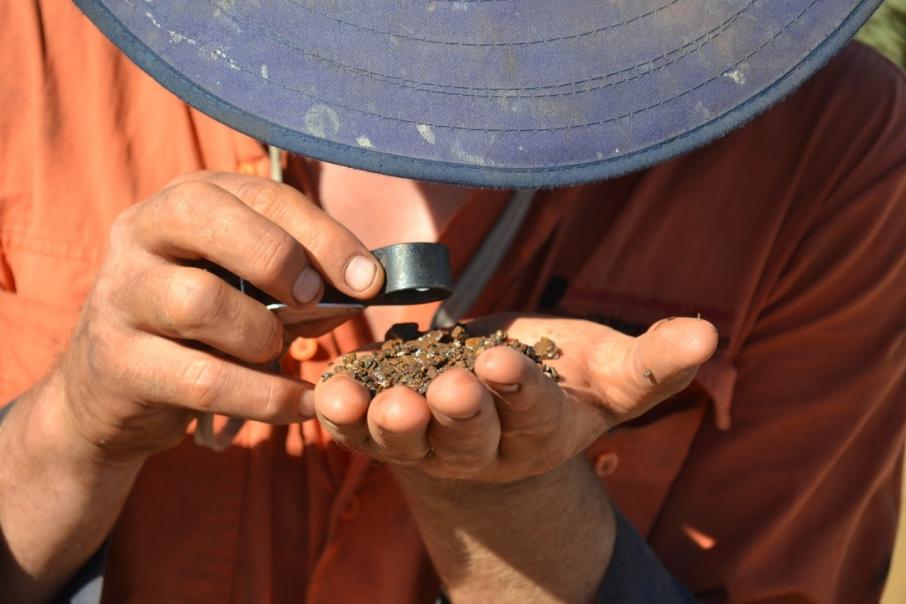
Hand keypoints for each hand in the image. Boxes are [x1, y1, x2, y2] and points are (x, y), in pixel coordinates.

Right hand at [50, 172, 383, 461]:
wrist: (116, 388)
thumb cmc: (204, 327)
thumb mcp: (250, 287)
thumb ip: (300, 279)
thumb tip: (363, 285)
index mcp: (185, 200)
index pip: (259, 194)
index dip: (322, 234)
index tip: (369, 279)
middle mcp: (142, 234)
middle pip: (203, 216)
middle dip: (277, 258)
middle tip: (316, 301)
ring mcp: (121, 295)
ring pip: (199, 302)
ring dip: (262, 335)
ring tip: (280, 352)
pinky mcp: (118, 362)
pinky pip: (203, 380)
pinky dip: (265, 397)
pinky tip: (300, 404)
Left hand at [315, 314, 716, 482]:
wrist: (497, 398)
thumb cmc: (562, 377)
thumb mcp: (611, 372)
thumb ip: (654, 361)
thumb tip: (710, 334)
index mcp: (541, 429)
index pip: (532, 412)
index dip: (518, 390)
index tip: (501, 361)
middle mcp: (483, 447)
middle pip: (468, 434)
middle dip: (457, 412)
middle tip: (445, 389)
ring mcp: (428, 445)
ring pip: (407, 439)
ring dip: (384, 422)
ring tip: (367, 400)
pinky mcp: (382, 433)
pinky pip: (357, 430)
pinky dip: (339, 414)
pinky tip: (325, 388)